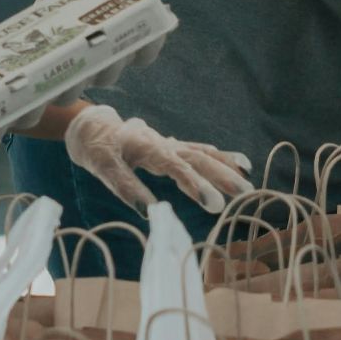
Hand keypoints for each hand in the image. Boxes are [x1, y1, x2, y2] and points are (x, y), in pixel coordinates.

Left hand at [65, 105, 255, 213]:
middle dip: (223, 176)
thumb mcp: (103, 168)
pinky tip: (237, 163)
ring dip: (225, 166)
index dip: (197, 185)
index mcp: (148, 147)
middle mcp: (164, 143)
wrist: (92, 126)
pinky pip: (199, 150)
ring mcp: (170, 143)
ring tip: (248, 178)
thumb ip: (126, 187)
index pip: (177, 167)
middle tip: (245, 194)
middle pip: (198, 159)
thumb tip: (149, 213)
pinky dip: (219, 156)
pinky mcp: (171, 146)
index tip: (214, 205)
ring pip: (202, 153)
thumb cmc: (97, 148)